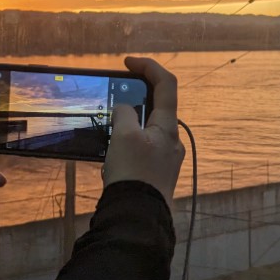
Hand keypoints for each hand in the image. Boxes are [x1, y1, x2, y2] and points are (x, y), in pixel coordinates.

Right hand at [102, 57, 183, 207]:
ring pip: (146, 131)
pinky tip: (111, 157)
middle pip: (156, 108)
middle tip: (112, 100)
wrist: (137, 217)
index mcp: (168, 126)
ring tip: (107, 134)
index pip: (166, 84)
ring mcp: (165, 159)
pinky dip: (126, 144)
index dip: (149, 67)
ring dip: (128, 125)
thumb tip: (125, 109)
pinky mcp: (155, 174)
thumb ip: (125, 114)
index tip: (127, 62)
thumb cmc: (133, 173)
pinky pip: (142, 150)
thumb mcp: (124, 136)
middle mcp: (172, 141)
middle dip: (134, 100)